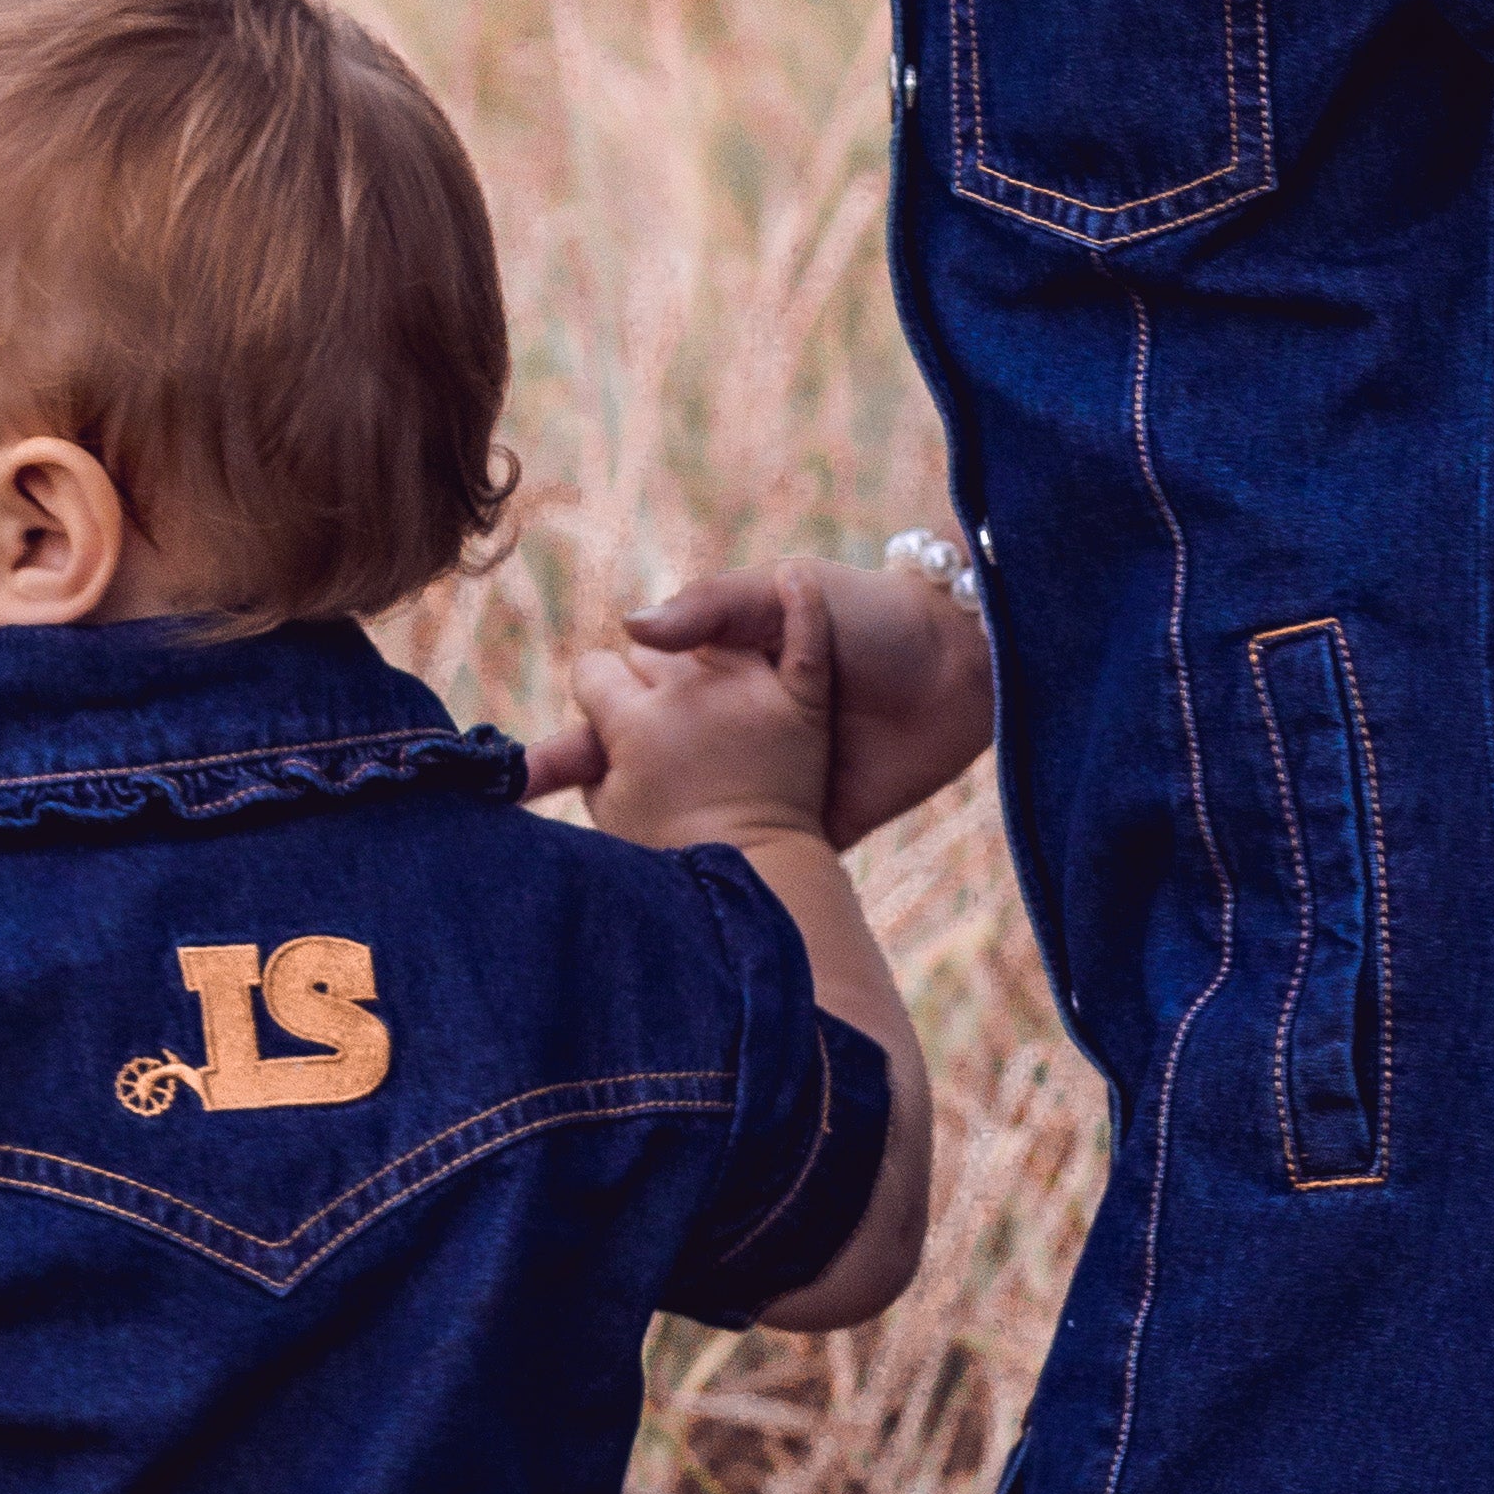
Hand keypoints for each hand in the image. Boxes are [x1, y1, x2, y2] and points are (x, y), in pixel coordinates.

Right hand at [529, 553, 992, 847]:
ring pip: (678, 823)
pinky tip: (667, 901)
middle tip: (539, 831)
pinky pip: (746, 859)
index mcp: (704, 674)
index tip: (533, 768)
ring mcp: (757, 782)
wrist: (960, 666)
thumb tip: (630, 629)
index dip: (582, 732)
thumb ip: (711, 608)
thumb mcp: (784, 592)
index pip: (617, 704)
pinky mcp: (803, 825)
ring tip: (585, 884)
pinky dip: (708, 875)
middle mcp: (718, 732)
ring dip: (639, 849)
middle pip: (632, 773)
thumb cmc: (868, 614)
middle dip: (589, 797)